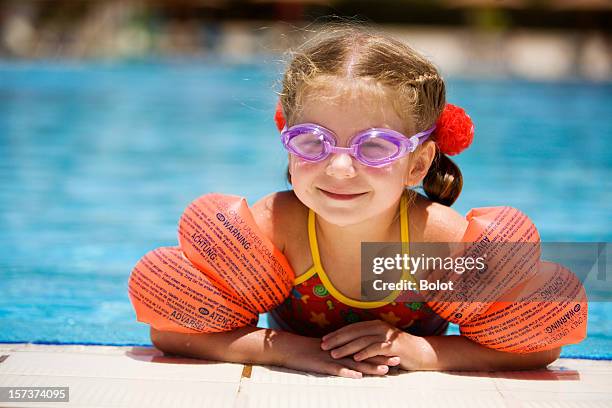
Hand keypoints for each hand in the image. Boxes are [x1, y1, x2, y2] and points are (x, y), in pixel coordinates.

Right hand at [276, 333, 397, 377]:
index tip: (396, 352)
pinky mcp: (321, 365)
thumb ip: (341, 353)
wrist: (289, 348)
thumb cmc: (307, 351)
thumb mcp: (327, 351)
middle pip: (364, 355)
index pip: (365, 348)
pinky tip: (357, 376)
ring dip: (370, 366)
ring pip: (353, 362)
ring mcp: (331, 358)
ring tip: (385, 370)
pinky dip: (347, 373)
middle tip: (398, 359)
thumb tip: (354, 359)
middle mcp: (340, 351)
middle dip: (381, 357)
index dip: (380, 350)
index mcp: (342, 346)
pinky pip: (335, 370)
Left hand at [320, 320, 424, 370]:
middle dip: (337, 339)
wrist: (421, 353)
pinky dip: (365, 353)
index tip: (324, 339)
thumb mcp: (381, 343)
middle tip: (324, 346)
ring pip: (362, 340)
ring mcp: (386, 335)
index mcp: (374, 325)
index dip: (337, 334)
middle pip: (353, 332)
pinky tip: (355, 358)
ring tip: (335, 354)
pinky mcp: (392, 346)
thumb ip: (367, 342)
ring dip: (347, 348)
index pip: (351, 328)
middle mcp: (379, 327)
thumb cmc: (398, 350)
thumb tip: (348, 347)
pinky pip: (376, 348)